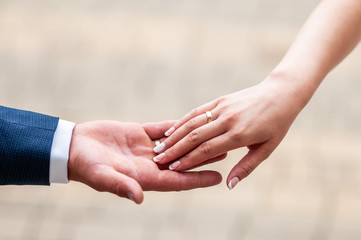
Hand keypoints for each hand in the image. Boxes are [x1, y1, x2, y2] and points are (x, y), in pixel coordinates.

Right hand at [68, 120, 222, 203]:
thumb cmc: (85, 166)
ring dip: (195, 139)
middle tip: (227, 150)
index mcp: (145, 177)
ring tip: (214, 135)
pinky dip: (176, 125)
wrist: (73, 147)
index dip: (198, 179)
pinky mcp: (139, 133)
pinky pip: (162, 128)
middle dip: (204, 157)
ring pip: (177, 143)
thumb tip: (139, 198)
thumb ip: (121, 186)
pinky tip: (191, 121)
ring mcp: (145, 148)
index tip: (218, 178)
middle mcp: (149, 163)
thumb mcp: (102, 177)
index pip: (178, 180)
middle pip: (184, 161)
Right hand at [152, 76, 305, 188]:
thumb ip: (246, 167)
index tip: (172, 169)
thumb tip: (229, 185)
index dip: (188, 160)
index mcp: (240, 134)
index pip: (207, 149)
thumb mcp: (267, 149)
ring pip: (193, 122)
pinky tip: (171, 130)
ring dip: (175, 135)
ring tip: (160, 146)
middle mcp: (228, 120)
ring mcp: (223, 107)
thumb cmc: (277, 125)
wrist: (281, 93)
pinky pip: (197, 111)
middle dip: (175, 149)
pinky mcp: (220, 100)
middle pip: (195, 136)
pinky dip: (182, 121)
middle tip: (158, 160)